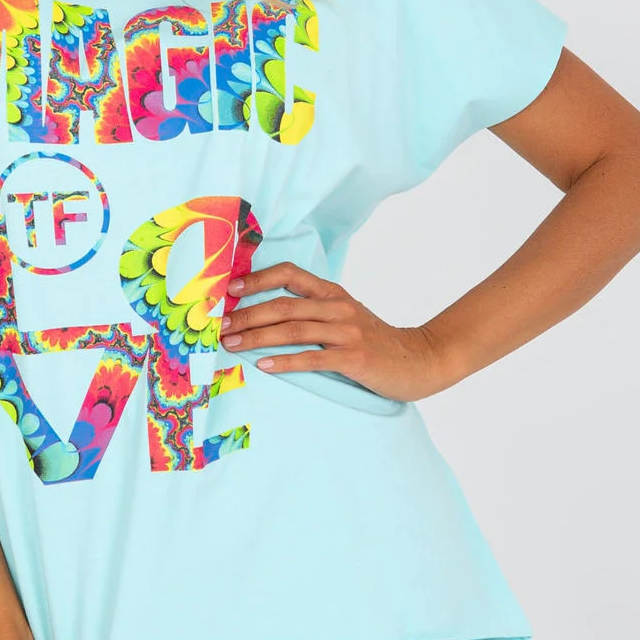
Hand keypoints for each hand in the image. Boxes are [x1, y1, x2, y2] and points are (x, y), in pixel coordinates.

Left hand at [221, 261, 458, 402]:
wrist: (419, 359)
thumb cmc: (375, 340)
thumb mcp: (345, 316)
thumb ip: (313, 310)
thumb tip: (266, 313)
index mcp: (332, 293)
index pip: (290, 273)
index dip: (258, 279)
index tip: (229, 291)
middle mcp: (338, 307)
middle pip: (284, 305)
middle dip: (247, 315)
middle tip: (220, 327)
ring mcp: (347, 331)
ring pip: (293, 330)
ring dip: (257, 338)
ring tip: (232, 346)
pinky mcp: (354, 357)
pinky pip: (312, 358)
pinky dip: (285, 361)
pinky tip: (264, 365)